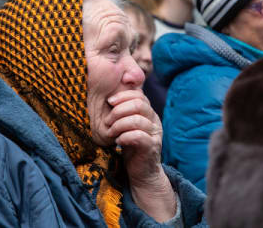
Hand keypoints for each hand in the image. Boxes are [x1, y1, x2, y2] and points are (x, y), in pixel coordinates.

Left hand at [106, 90, 175, 221]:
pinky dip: (125, 137)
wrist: (142, 172)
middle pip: (139, 104)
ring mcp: (155, 133)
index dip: (123, 96)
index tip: (109, 102)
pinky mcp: (152, 147)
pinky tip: (118, 141)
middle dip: (118, 110)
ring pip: (137, 120)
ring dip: (118, 125)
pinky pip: (138, 136)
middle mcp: (154, 120)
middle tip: (107, 121)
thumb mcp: (127, 124)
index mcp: (149, 112)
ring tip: (111, 132)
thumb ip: (124, 108)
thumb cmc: (131, 145)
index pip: (139, 95)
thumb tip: (118, 89)